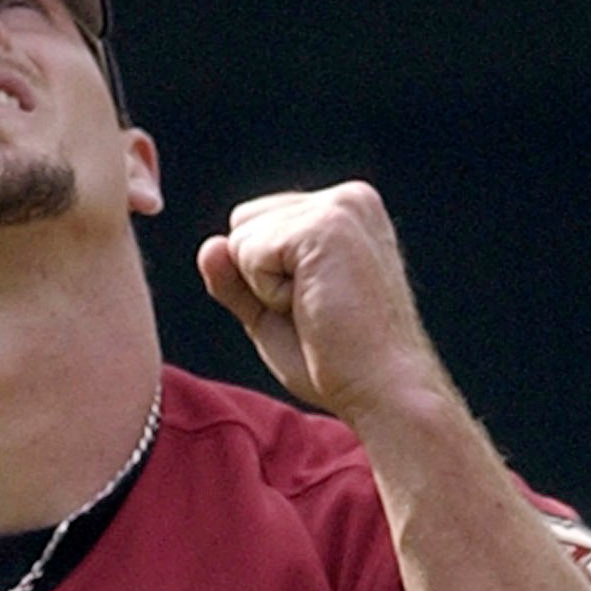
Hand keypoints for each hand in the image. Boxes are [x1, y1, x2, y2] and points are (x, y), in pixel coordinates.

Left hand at [196, 182, 440, 423]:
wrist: (382, 392)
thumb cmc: (337, 363)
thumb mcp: (272, 315)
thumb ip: (237, 281)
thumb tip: (208, 245)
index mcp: (344, 213)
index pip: (256, 224)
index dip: (264, 279)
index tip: (316, 308)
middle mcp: (347, 198)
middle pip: (243, 223)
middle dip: (260, 279)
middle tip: (315, 312)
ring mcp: (338, 207)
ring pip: (241, 238)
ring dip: (265, 289)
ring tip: (318, 311)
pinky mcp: (325, 225)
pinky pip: (247, 253)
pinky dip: (267, 294)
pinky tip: (313, 309)